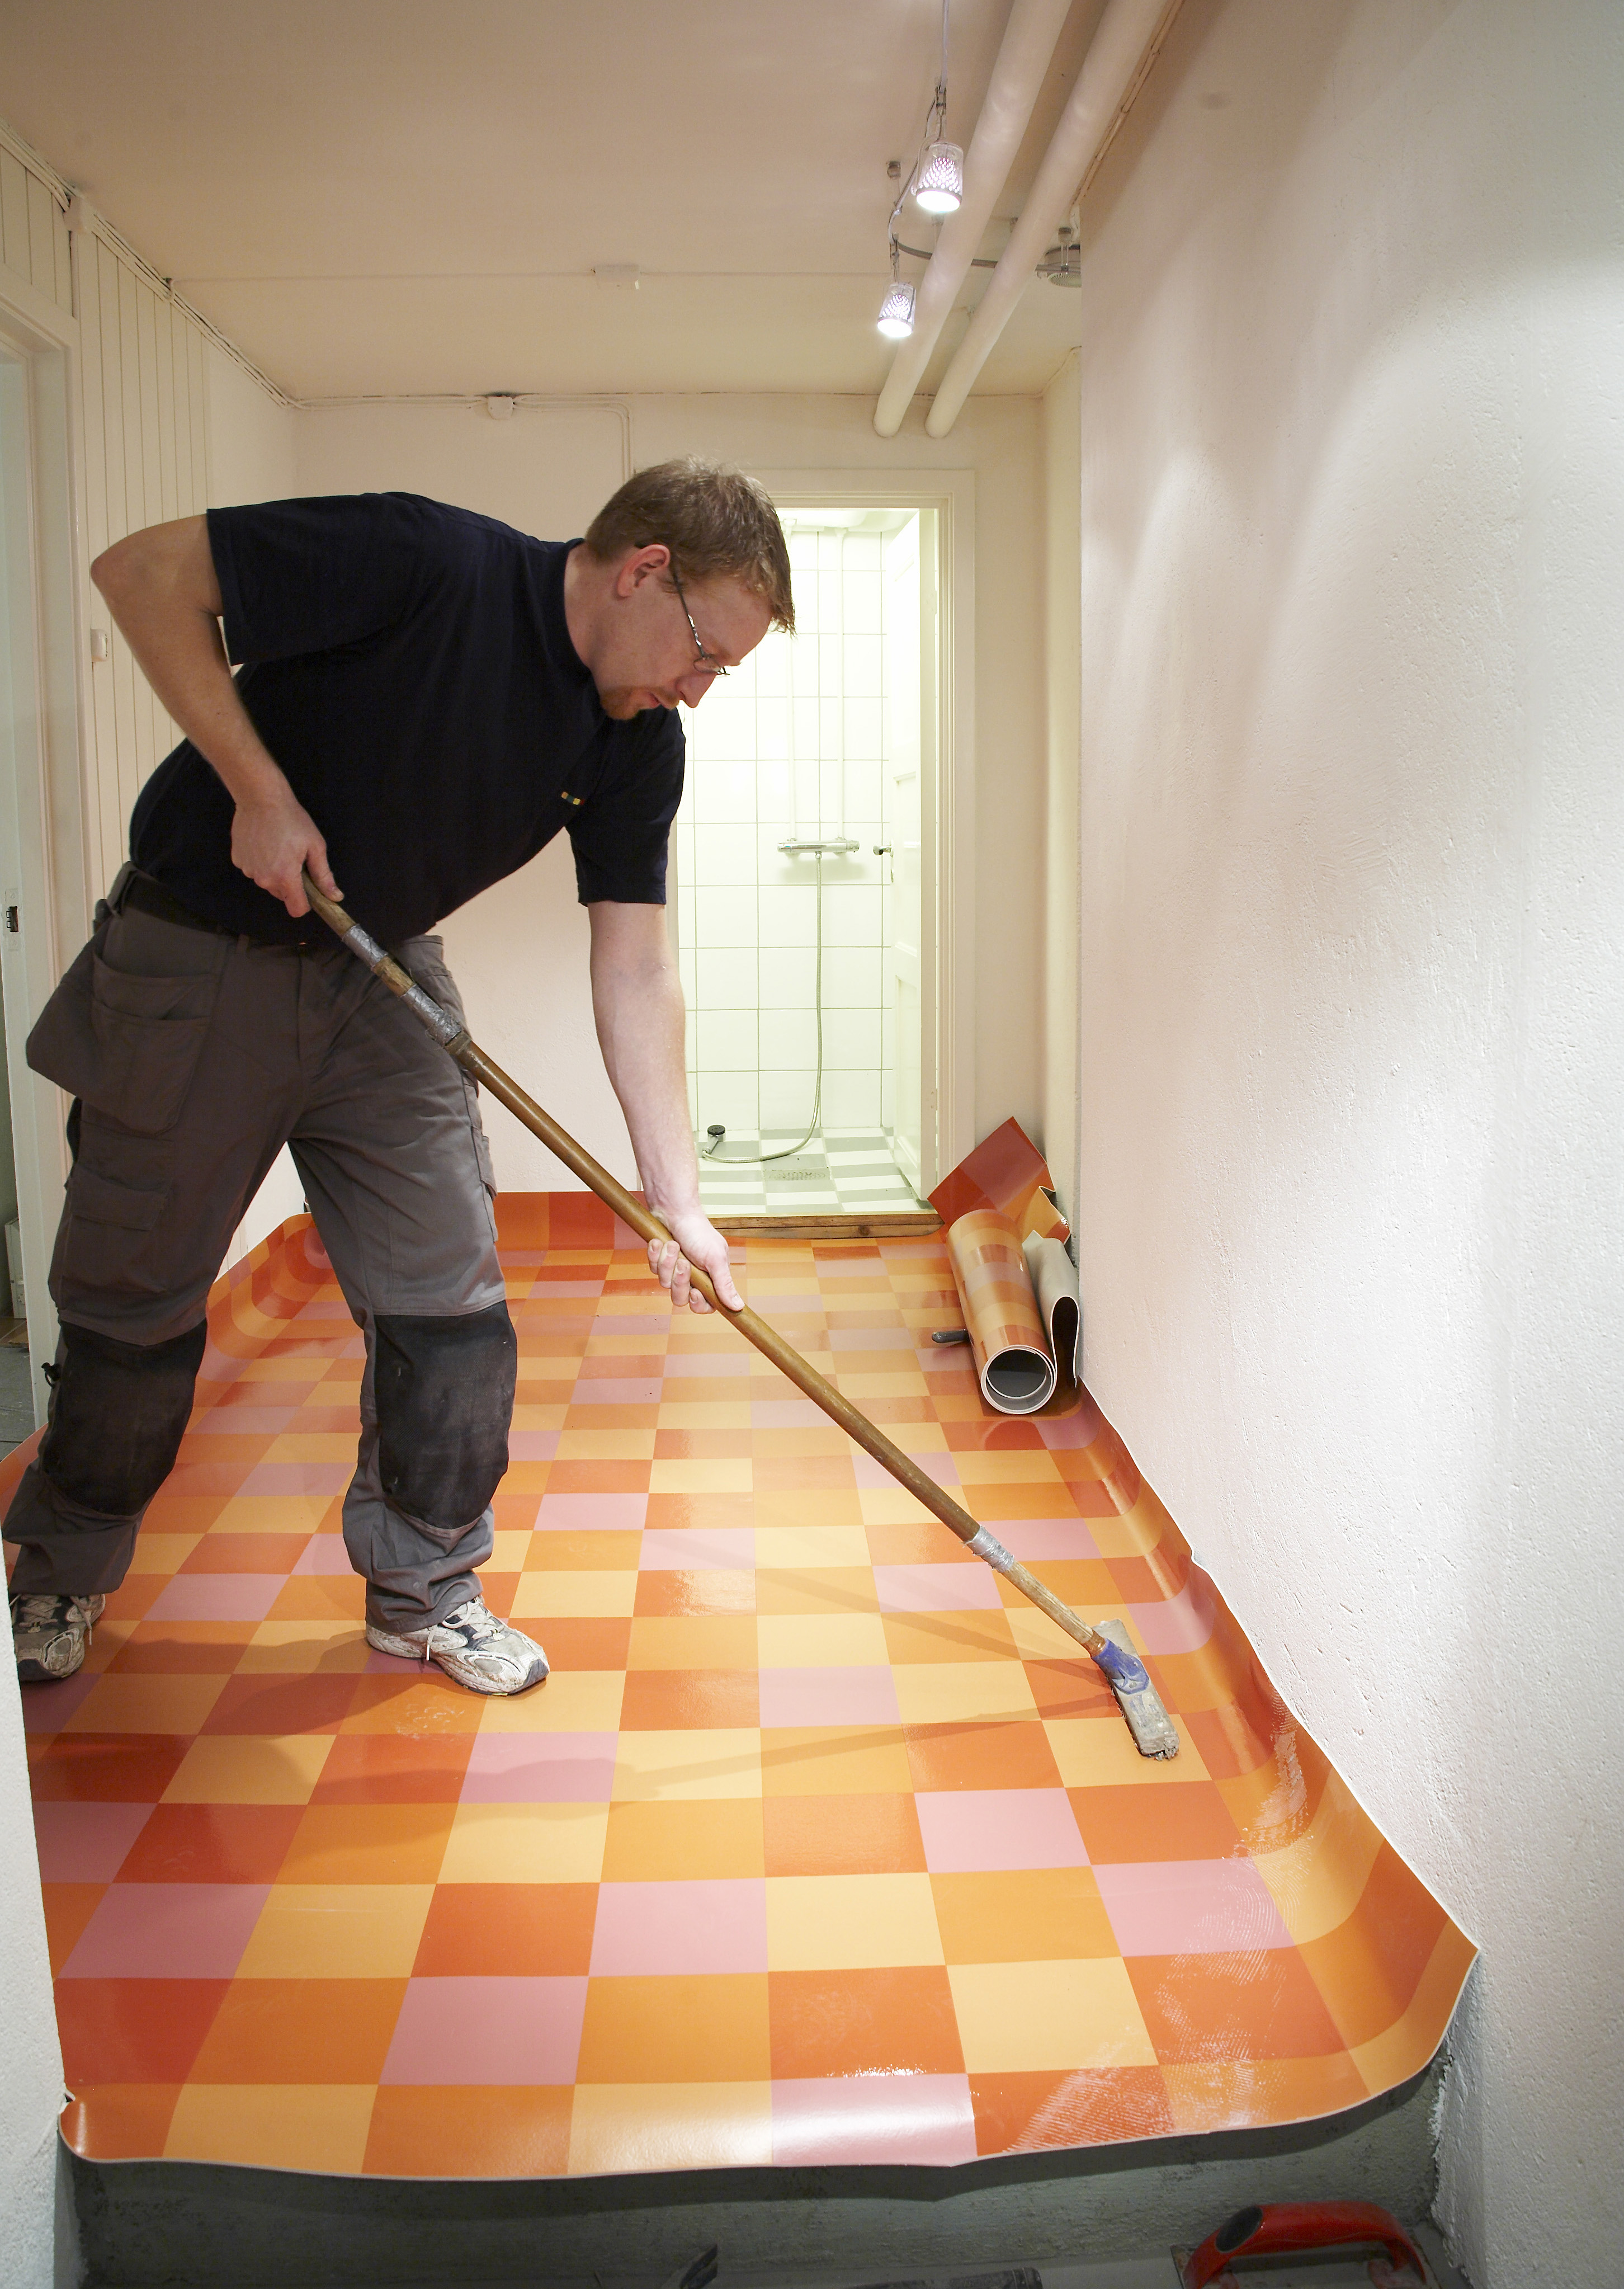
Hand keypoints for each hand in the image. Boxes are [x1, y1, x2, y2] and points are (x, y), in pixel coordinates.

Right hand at [231, 793, 340, 917]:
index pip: (296, 909)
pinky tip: (264, 844)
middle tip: (295, 860)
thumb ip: (324, 875)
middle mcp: (264, 879)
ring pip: (267, 882)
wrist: (260, 798)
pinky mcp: (238, 860)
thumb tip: (335, 897)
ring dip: (274, 872)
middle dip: (291, 883)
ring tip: (278, 848)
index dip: (306, 904)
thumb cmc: (292, 819)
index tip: (309, 890)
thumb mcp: (315, 846)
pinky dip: (260, 863)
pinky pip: (254, 870)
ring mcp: (248, 870)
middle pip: (282, 895)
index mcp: (285, 877)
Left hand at [646, 1206, 742, 1314]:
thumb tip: (738, 1307)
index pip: (705, 1306)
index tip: (695, 1292)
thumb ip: (725, 1285)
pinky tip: (661, 1242)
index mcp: (710, 1279)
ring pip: (665, 1284)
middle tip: (684, 1263)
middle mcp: (693, 1277)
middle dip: (680, 1281)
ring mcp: (674, 1270)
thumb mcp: (716, 1259)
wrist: (675, 1211)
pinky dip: (656, 1255)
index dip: (698, 1304)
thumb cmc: (699, 1232)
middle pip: (681, 1299)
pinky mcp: (660, 1263)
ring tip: (673, 1245)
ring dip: (667, 1263)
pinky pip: (653, 1269)